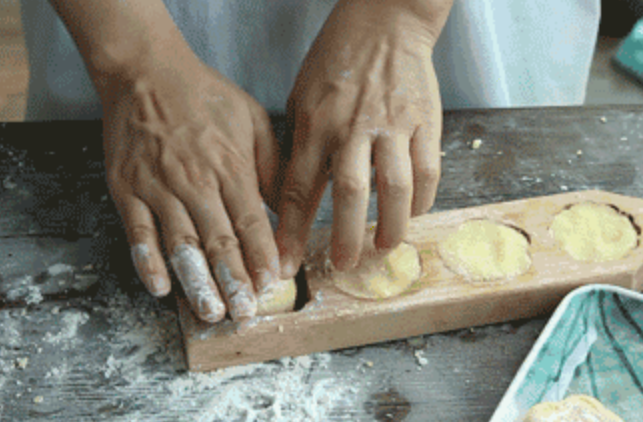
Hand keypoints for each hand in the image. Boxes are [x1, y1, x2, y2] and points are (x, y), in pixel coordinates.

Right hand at [101, 49, 281, 322]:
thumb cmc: (205, 96)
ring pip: (181, 245)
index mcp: (231, 167)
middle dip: (234, 283)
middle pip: (219, 242)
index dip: (262, 257)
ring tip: (210, 313)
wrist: (146, 72)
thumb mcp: (252, 121)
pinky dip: (148, 263)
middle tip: (244, 315)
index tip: (272, 285)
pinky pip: (139, 234)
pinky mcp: (127, 189)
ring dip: (197, 283)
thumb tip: (285, 208)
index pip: (250, 223)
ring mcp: (158, 188)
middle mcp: (195, 182)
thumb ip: (270, 166)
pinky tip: (160, 289)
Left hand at [276, 0, 451, 277]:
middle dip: (345, 238)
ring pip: (395, 187)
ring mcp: (392, 125)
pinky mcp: (424, 122)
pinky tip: (414, 214)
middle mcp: (352, 127)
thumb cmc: (337, 59)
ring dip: (391, 226)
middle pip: (349, 194)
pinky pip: (427, 170)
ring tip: (385, 248)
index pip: (298, 187)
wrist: (384, 21)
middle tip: (344, 265)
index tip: (285, 264)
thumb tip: (289, 195)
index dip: (291, 231)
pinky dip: (422, 200)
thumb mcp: (302, 97)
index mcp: (315, 123)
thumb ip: (299, 146)